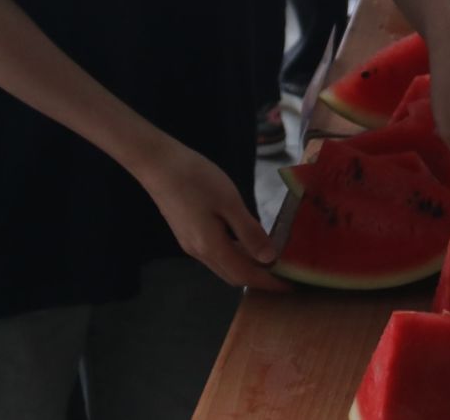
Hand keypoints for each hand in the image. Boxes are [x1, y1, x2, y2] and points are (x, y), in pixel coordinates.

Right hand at [139, 141, 289, 292]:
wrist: (158, 165)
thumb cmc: (197, 179)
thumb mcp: (229, 202)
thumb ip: (249, 232)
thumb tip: (269, 258)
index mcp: (211, 247)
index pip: (245, 276)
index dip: (268, 282)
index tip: (291, 285)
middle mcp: (199, 253)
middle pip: (233, 275)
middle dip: (259, 279)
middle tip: (284, 274)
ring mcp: (190, 244)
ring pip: (224, 265)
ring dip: (246, 267)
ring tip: (270, 260)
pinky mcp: (187, 234)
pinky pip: (216, 254)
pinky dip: (235, 255)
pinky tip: (245, 243)